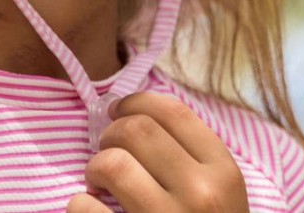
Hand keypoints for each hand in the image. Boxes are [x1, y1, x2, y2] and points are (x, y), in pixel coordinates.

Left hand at [67, 92, 248, 212]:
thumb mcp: (218, 194)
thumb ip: (189, 155)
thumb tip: (132, 110)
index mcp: (224, 174)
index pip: (172, 111)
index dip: (135, 101)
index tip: (117, 110)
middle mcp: (202, 195)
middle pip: (136, 130)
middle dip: (110, 133)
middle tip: (106, 150)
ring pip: (112, 164)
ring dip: (94, 167)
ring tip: (97, 181)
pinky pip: (87, 210)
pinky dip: (79, 205)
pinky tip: (88, 210)